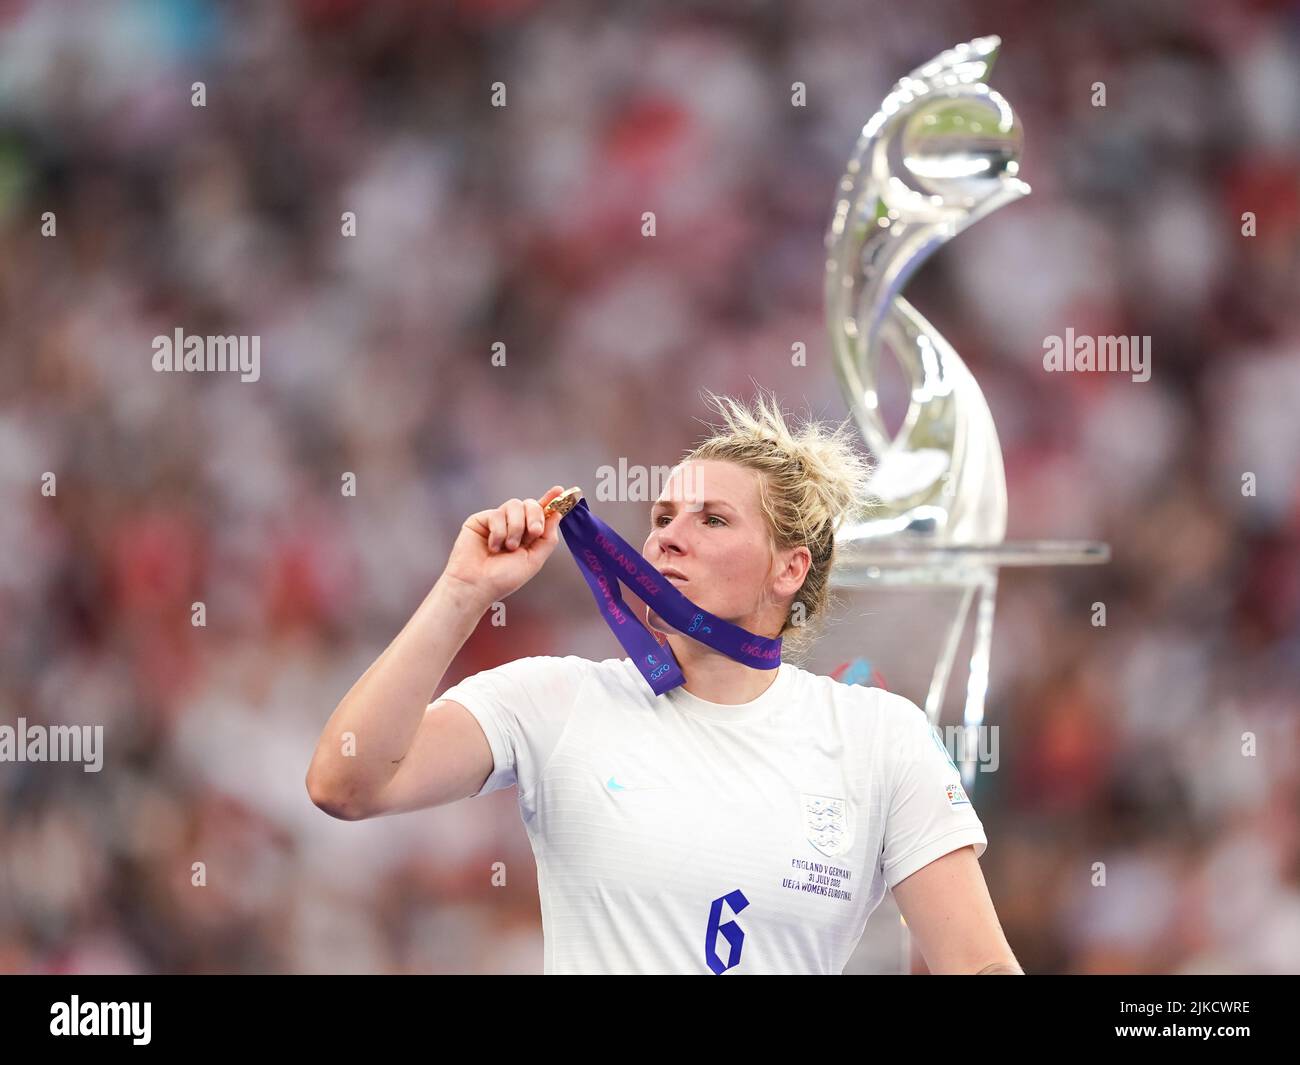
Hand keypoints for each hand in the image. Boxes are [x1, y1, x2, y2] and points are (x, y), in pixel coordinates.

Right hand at [441, 486, 566, 605]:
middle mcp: (513, 525)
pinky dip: (499, 532)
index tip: (560, 490)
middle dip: (536, 516)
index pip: (541, 513)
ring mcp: (497, 521)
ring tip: (509, 547)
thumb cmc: (503, 578)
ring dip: (516, 527)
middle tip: (534, 532)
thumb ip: (548, 538)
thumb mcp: (534, 560)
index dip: (550, 500)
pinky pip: (497, 514)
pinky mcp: (481, 519)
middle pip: (530, 504)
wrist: (477, 585)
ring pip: (514, 505)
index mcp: (527, 535)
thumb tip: (557, 514)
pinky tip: (492, 547)